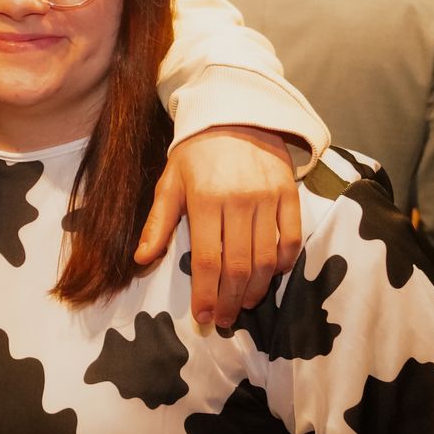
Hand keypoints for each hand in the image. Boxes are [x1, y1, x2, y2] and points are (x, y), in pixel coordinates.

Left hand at [135, 126, 302, 329]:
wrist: (236, 114)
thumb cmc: (196, 153)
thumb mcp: (170, 182)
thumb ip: (158, 222)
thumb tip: (141, 259)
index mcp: (205, 200)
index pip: (207, 260)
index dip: (205, 293)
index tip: (202, 316)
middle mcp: (239, 202)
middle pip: (238, 266)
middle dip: (229, 300)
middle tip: (223, 318)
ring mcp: (268, 198)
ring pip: (266, 258)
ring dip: (256, 288)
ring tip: (243, 303)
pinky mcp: (290, 194)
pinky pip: (291, 238)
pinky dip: (283, 262)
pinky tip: (271, 275)